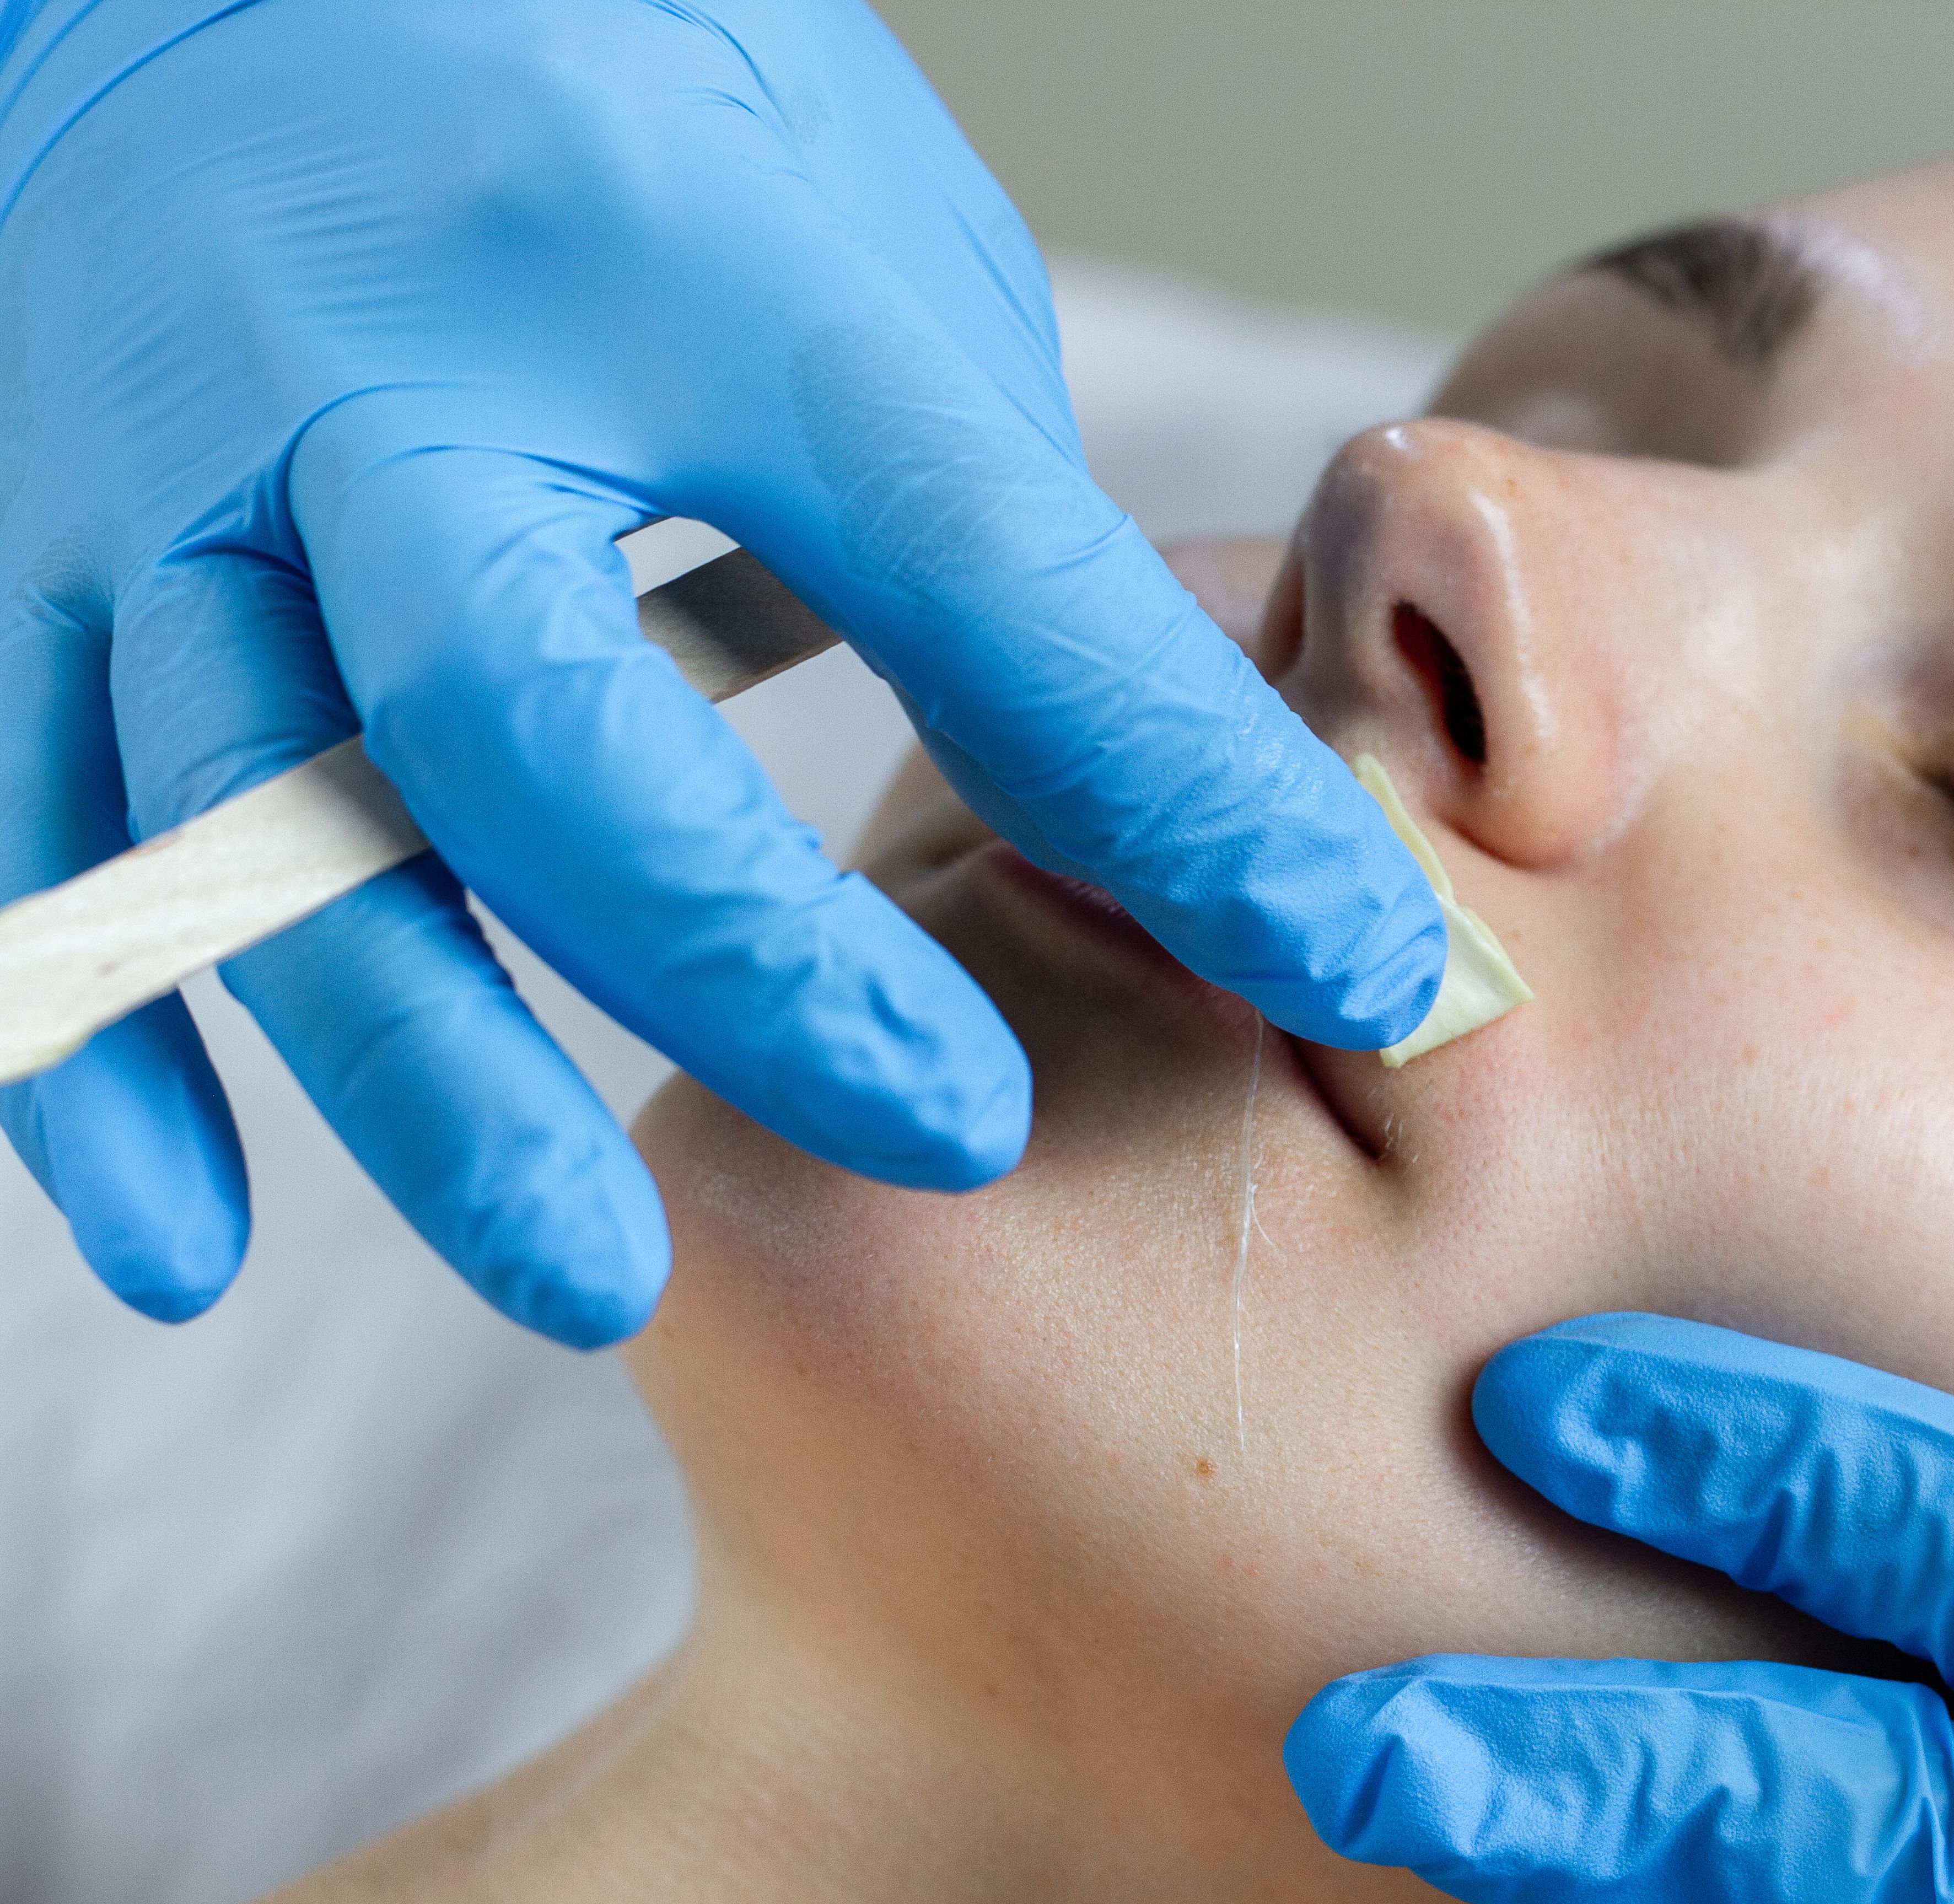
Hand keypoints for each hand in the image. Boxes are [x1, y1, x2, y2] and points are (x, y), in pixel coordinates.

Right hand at [0, 0, 1441, 1343]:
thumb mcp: (863, 255)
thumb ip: (984, 530)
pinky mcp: (2, 541)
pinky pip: (24, 840)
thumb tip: (1169, 813)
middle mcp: (380, 364)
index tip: (1363, 974)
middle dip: (749, 961)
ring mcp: (149, 465)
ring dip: (421, 1082)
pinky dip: (97, 1062)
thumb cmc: (620, 109)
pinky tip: (197, 1248)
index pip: (971, 567)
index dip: (1183, 795)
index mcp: (673, 257)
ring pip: (251, 829)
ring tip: (595, 1282)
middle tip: (953, 1134)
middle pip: (538, 721)